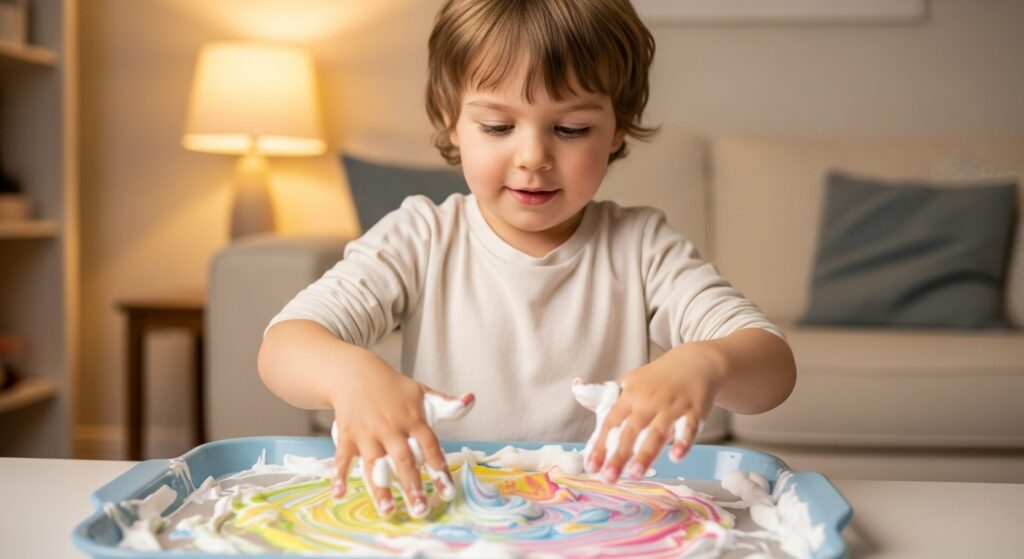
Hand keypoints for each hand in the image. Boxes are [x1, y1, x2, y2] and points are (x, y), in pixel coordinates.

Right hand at [329, 362, 473, 519]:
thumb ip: (447, 404)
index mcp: (413, 419)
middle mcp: (392, 427)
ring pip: (375, 464)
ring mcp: (368, 432)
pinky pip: (343, 459)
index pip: (431, 447)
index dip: (440, 470)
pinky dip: (340, 476)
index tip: (447, 492)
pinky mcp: (348, 435)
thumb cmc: (392, 387)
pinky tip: (339, 494)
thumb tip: (472, 399)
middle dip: (412, 486)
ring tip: (388, 511)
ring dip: (381, 489)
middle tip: (421, 511)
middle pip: (404, 460)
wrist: (354, 372)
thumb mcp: (421, 391)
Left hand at [574, 345, 720, 482]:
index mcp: (630, 395)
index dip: (600, 444)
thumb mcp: (629, 382)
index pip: (611, 422)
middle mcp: (649, 401)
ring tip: (635, 474)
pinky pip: (689, 428)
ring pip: (657, 432)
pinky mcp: (694, 411)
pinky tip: (676, 457)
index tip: (591, 466)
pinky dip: (683, 442)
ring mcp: (672, 406)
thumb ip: (604, 394)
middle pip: (631, 430)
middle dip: (619, 455)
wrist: (694, 362)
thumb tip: (576, 389)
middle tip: (609, 477)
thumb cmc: (657, 379)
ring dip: (646, 454)